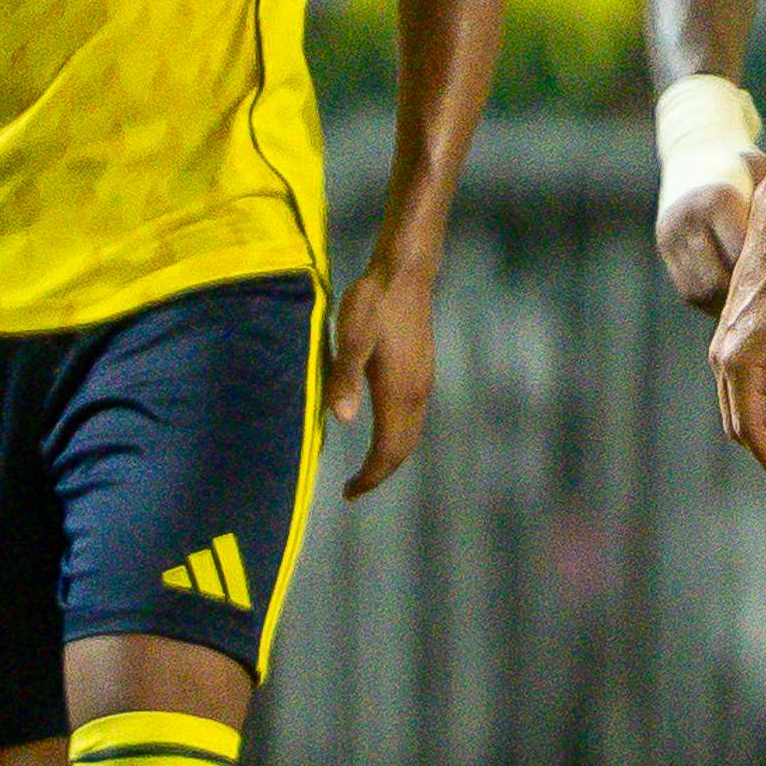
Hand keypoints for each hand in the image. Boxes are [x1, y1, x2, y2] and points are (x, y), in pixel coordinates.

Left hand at [328, 256, 438, 498]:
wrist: (406, 273)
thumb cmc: (374, 303)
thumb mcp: (351, 338)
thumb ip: (345, 378)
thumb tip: (342, 421)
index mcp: (399, 392)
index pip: (389, 449)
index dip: (371, 475)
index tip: (350, 493)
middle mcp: (417, 392)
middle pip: (404, 447)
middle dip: (381, 472)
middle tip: (355, 488)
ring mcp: (423, 380)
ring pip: (411, 432)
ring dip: (391, 454)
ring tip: (366, 466)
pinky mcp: (421, 369)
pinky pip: (413, 417)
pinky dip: (398, 435)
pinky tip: (381, 429)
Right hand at [655, 161, 757, 315]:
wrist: (697, 147)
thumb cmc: (744, 166)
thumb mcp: (764, 178)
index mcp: (719, 199)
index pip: (741, 254)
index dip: (760, 276)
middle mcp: (690, 217)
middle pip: (716, 278)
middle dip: (741, 296)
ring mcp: (672, 233)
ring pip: (697, 289)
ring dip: (723, 304)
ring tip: (749, 307)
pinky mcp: (663, 244)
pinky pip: (685, 287)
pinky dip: (708, 299)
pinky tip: (730, 299)